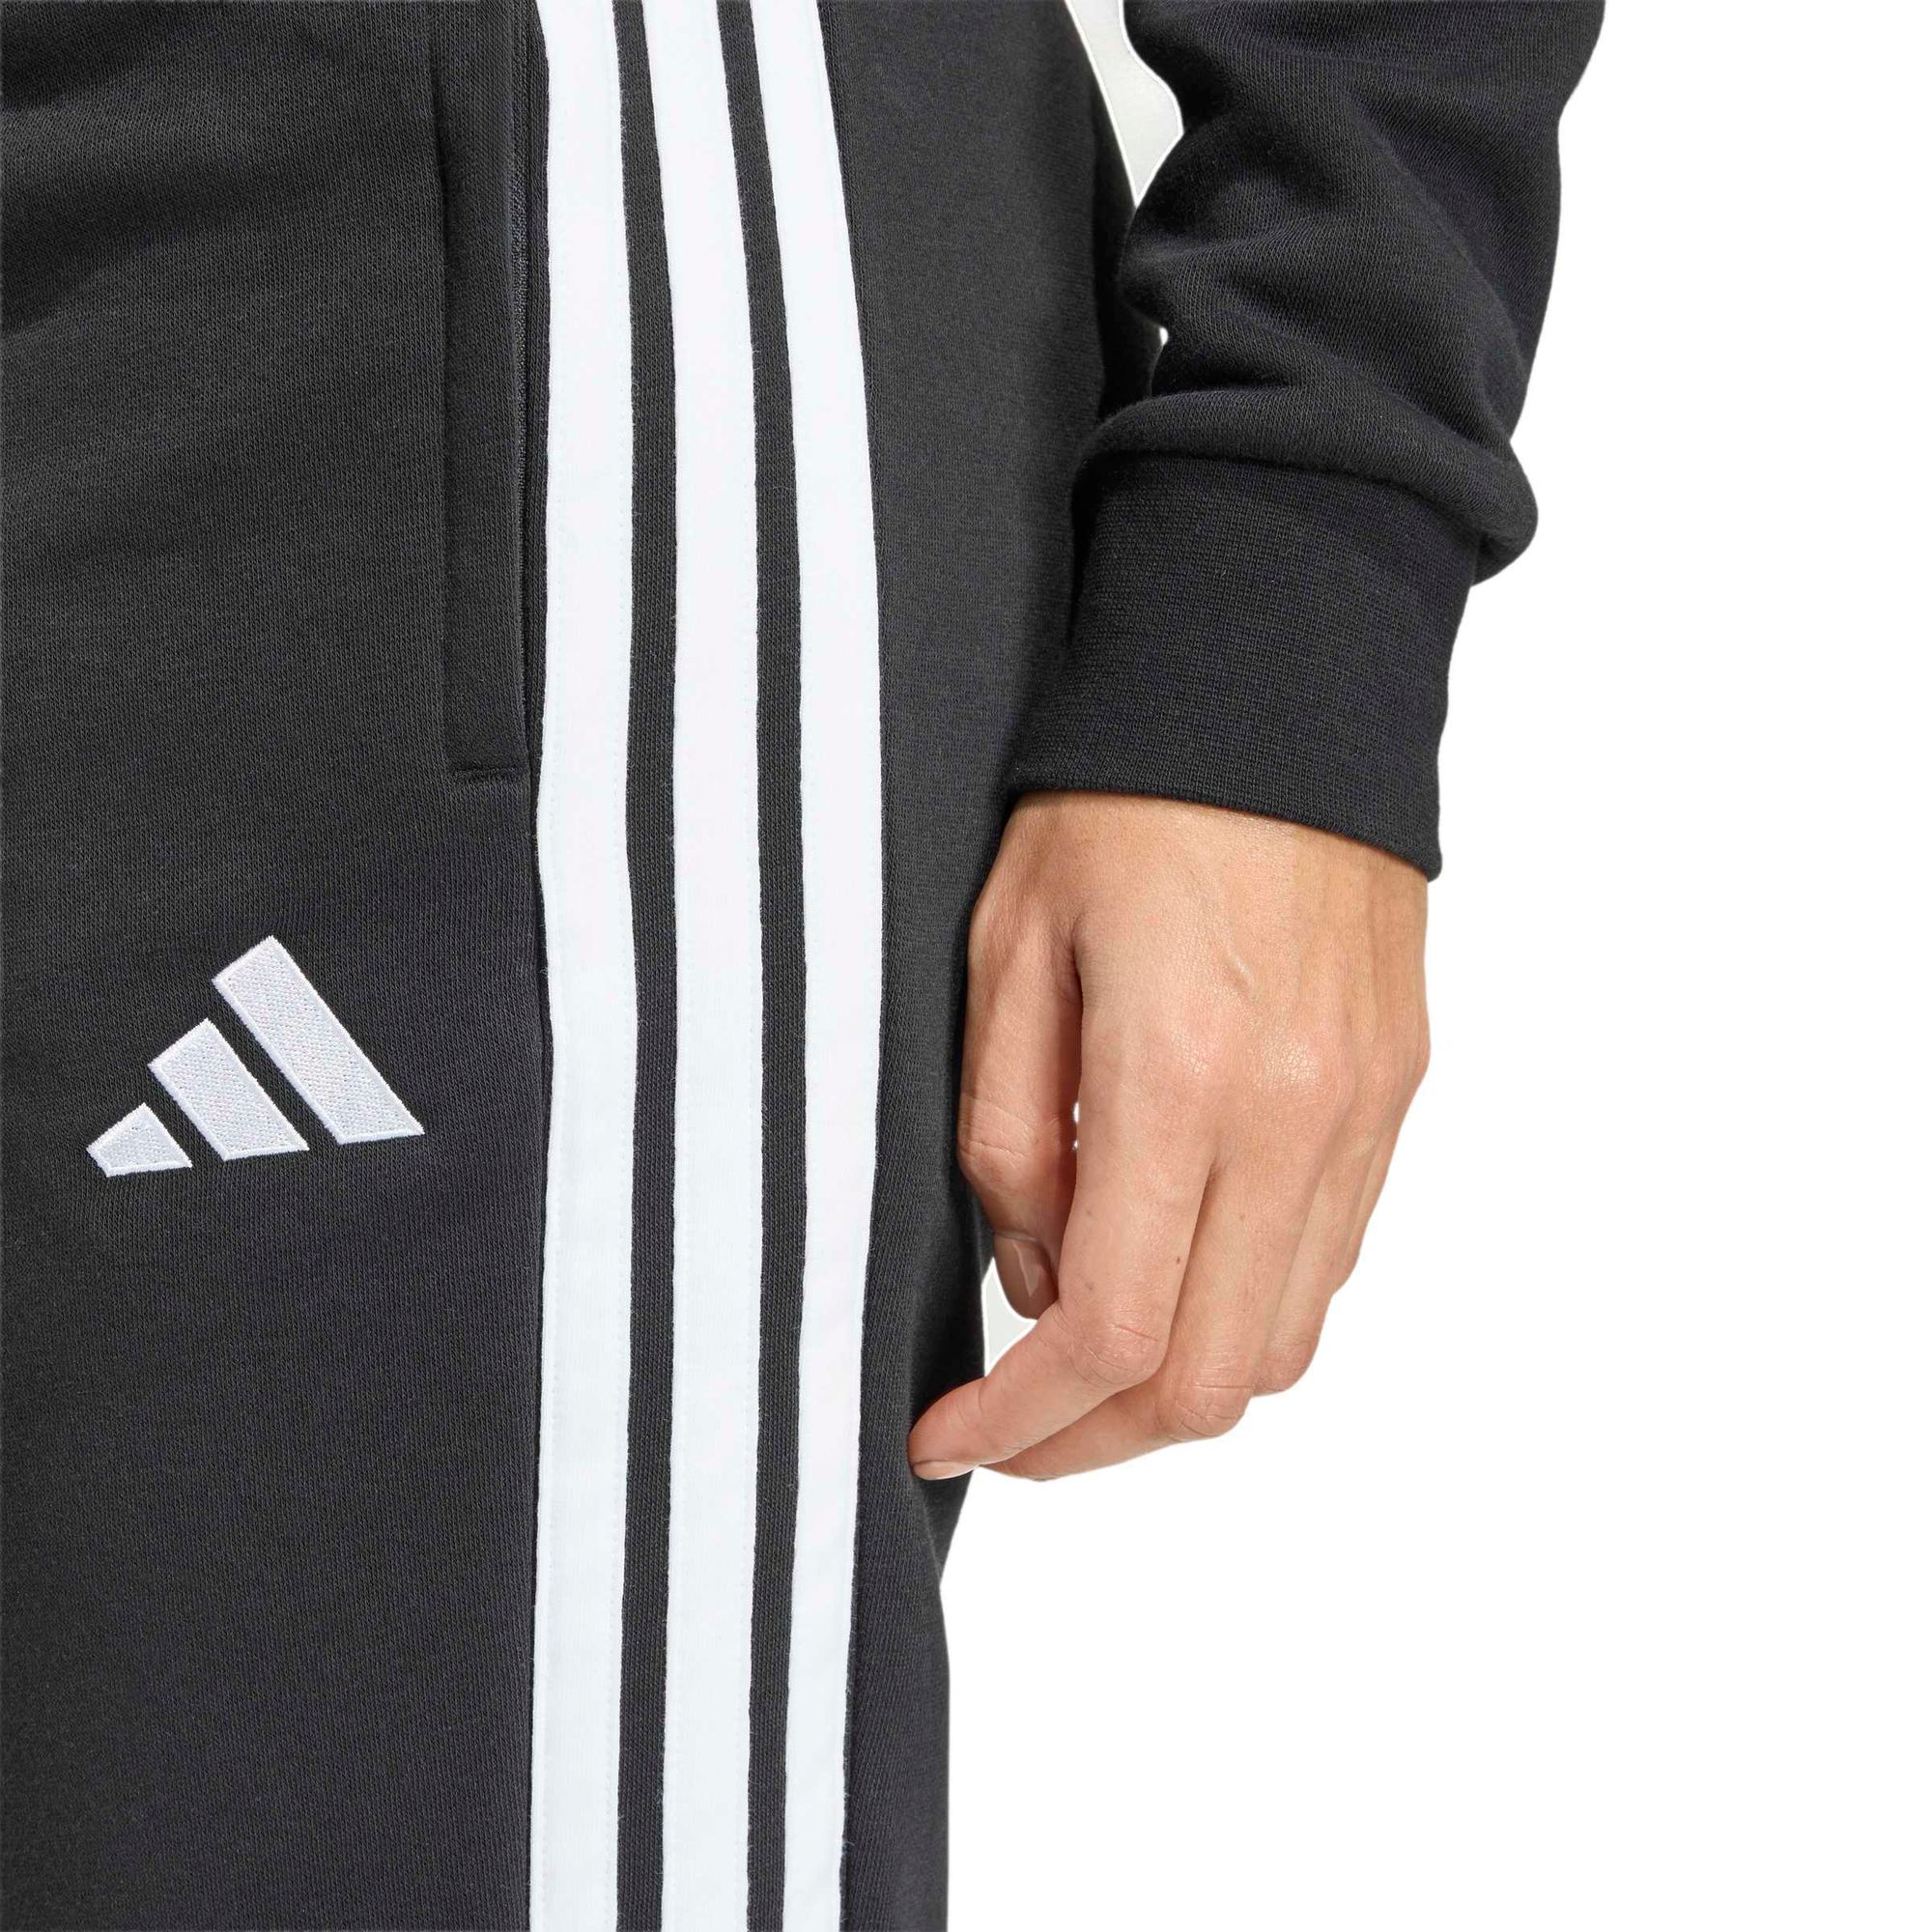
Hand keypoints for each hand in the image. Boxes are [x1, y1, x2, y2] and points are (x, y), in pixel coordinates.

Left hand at [908, 791, 1428, 1480]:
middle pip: (1209, 1383)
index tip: (947, 1436)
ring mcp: (1363, 1115)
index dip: (1019, 1421)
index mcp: (1179, 1078)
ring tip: (1081, 1356)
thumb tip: (1039, 1277)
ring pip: (1281, 1344)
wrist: (1282, 693)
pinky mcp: (1396, 1095)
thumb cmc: (1121, 804)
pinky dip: (1241, 1306)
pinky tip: (1172, 1261)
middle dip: (1093, 1439)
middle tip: (1008, 1426)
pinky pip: (1327, 1261)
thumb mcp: (1005, 950)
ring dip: (1173, 1385)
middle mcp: (1295, 1121)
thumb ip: (1006, 1134)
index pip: (1110, 1333)